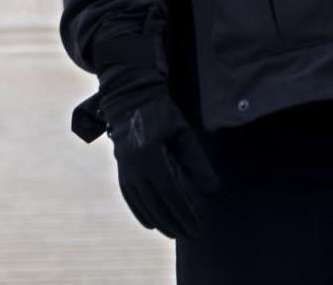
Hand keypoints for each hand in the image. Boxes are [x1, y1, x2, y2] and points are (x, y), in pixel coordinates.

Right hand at [102, 77, 217, 239]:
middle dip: (173, 223)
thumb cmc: (162, 113)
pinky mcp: (120, 166)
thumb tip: (212, 193)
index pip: (170, 194)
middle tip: (190, 235)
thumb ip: (197, 162)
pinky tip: (150, 223)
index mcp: (150, 154)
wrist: (130, 96)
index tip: (197, 228)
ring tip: (173, 233)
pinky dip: (139, 211)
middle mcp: (134, 164)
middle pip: (155, 203)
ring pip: (141, 202)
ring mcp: (124, 167)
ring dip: (157, 221)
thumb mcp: (183, 133)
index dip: (184, 214)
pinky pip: (129, 195)